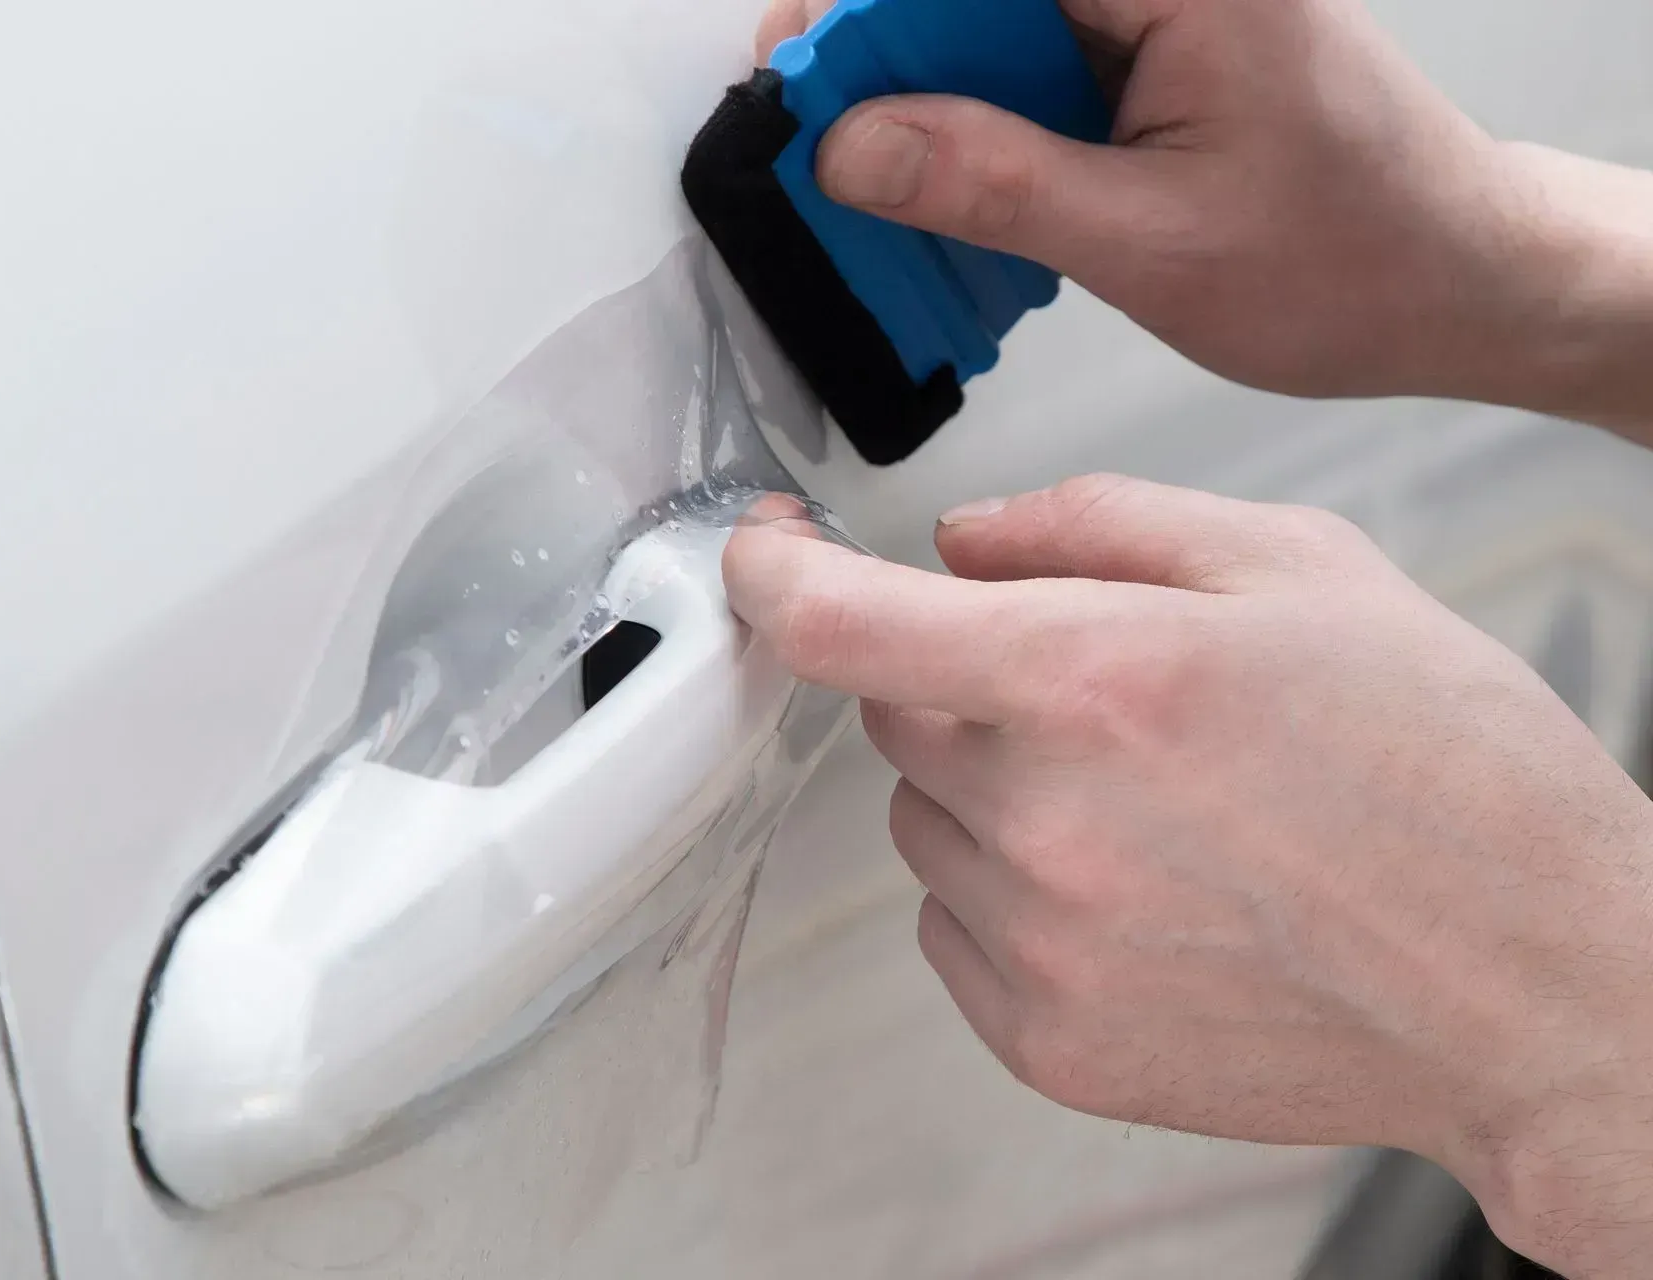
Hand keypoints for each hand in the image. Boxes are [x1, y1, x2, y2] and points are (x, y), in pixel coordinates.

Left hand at [724, 475, 1652, 1277]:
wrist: (1540, 986)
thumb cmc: (1450, 775)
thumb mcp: (1300, 568)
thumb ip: (1099, 523)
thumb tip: (960, 540)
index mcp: (1097, 680)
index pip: (840, 626)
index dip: (773, 579)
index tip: (765, 559)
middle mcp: (1044, 821)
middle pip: (893, 716)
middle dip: (963, 682)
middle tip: (1102, 696)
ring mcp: (1038, 946)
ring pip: (925, 822)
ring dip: (994, 789)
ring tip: (1154, 806)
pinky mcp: (1048, 1042)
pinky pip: (954, 928)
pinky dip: (1010, 892)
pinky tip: (1142, 888)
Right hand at [754, 0, 1652, 433]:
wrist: (1455, 283)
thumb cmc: (1359, 256)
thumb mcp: (1150, 241)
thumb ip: (990, 183)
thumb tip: (854, 145)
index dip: (871, 12)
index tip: (796, 74)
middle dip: (887, 64)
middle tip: (825, 149)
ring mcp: (1162, 7)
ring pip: (991, 27)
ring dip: (929, 106)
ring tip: (884, 188)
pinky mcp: (1152, 48)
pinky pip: (1029, 66)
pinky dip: (980, 129)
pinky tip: (957, 190)